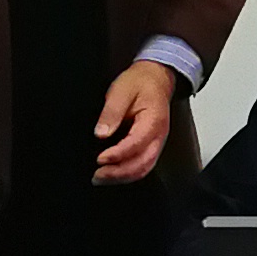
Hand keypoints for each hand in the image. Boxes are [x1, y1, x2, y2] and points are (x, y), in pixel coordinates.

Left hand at [91, 59, 182, 183]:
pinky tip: (113, 173)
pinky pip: (144, 165)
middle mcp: (159, 135)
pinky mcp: (152, 145)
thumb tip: (102, 133)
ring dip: (123, 177)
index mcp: (153, 120)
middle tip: (97, 175)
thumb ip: (111, 112)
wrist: (155, 77)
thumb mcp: (121, 90)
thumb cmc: (140, 82)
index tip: (100, 159)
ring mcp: (157, 142)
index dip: (117, 155)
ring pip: (144, 168)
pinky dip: (128, 173)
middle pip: (143, 163)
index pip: (136, 144)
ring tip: (101, 178)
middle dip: (119, 173)